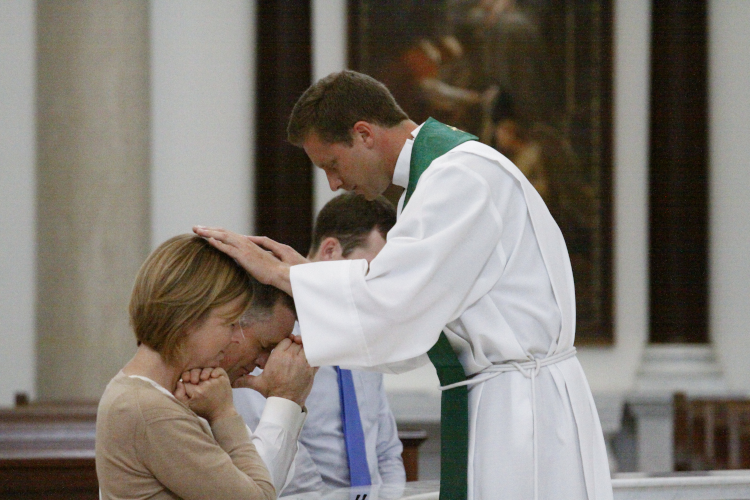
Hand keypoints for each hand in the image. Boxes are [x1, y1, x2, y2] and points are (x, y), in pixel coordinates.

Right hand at [175, 367, 236, 422]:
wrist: (221, 414)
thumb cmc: (203, 410)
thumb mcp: (188, 407)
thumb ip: (179, 396)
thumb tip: (179, 382)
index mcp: (196, 391)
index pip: (186, 380)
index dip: (185, 380)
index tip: (187, 385)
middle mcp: (206, 385)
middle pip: (195, 372)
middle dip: (192, 374)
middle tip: (195, 381)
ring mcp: (216, 381)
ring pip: (206, 369)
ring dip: (203, 372)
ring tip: (203, 378)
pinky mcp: (224, 380)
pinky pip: (219, 370)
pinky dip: (215, 371)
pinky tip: (213, 376)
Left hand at [192, 227, 306, 294]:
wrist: (280, 272)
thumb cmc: (270, 269)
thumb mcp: (255, 261)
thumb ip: (246, 257)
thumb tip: (239, 258)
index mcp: (247, 243)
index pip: (227, 234)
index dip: (215, 231)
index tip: (205, 231)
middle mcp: (244, 242)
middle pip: (223, 232)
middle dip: (208, 229)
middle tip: (195, 227)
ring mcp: (244, 248)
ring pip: (223, 236)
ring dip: (209, 232)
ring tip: (197, 231)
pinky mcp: (244, 256)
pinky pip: (228, 248)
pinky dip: (217, 243)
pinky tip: (208, 240)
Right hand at [233, 338, 315, 406]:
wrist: (285, 403)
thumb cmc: (271, 392)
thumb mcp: (257, 384)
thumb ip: (245, 380)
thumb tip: (232, 382)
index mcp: (278, 356)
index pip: (286, 340)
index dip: (288, 342)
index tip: (288, 347)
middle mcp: (290, 356)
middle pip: (297, 343)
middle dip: (296, 346)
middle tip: (295, 352)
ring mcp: (302, 362)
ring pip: (306, 348)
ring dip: (305, 350)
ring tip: (303, 354)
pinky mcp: (311, 369)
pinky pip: (316, 356)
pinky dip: (315, 356)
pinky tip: (312, 359)